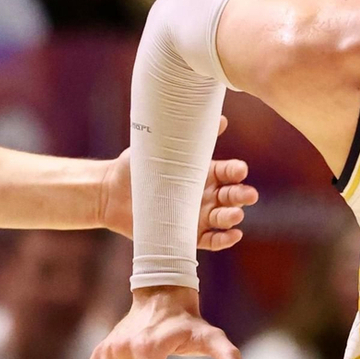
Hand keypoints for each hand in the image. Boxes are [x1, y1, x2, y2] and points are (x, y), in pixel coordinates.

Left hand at [99, 117, 256, 252]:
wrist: (111, 193)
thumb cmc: (137, 166)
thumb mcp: (161, 146)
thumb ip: (187, 135)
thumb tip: (220, 118)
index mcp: (204, 173)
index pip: (227, 172)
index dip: (236, 172)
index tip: (240, 170)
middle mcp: (205, 196)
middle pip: (231, 196)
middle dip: (242, 196)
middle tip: (248, 195)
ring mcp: (198, 217)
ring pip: (223, 218)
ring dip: (233, 217)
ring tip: (235, 215)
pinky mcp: (187, 235)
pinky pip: (210, 240)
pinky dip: (224, 239)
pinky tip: (233, 235)